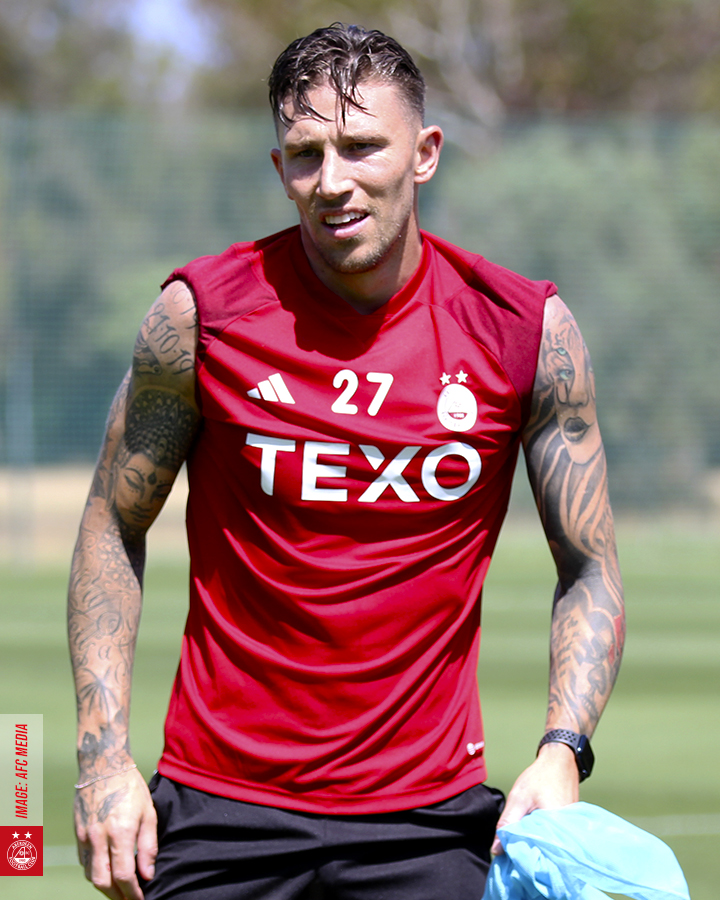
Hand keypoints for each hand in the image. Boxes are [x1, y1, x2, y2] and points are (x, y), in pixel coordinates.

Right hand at [74, 766, 157, 899]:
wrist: (103, 766)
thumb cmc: (130, 787)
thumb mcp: (148, 812)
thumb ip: (148, 846)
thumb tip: (147, 875)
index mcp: (120, 832)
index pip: (124, 875)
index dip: (133, 893)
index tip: (141, 899)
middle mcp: (99, 837)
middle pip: (103, 882)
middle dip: (117, 896)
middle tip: (130, 899)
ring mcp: (85, 836)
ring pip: (90, 875)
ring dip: (105, 887)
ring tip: (120, 889)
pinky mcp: (78, 833)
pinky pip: (83, 862)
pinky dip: (95, 872)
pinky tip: (107, 872)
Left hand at [491, 741, 578, 854]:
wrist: (560, 761)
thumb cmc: (540, 777)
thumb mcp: (519, 798)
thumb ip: (507, 823)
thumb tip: (496, 851)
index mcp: (555, 828)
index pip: (536, 855)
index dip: (520, 858)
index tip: (508, 860)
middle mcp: (566, 834)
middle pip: (542, 853)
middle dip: (526, 854)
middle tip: (511, 853)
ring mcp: (568, 831)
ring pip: (547, 847)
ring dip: (534, 846)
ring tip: (520, 843)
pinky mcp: (568, 828)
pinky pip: (553, 839)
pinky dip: (541, 839)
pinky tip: (531, 835)